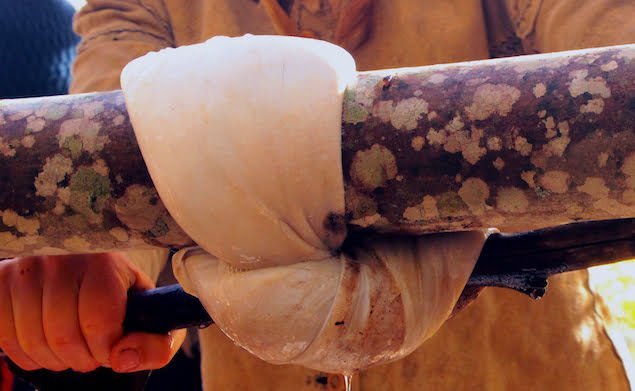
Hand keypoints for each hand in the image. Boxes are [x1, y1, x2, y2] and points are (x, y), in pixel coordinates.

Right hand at [0, 253, 184, 372]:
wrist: (87, 267)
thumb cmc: (120, 295)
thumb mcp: (149, 315)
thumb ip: (156, 344)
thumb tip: (123, 359)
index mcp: (105, 262)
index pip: (99, 319)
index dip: (105, 348)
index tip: (111, 349)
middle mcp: (62, 258)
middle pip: (63, 335)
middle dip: (81, 359)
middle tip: (90, 353)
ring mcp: (27, 268)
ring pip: (32, 339)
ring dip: (53, 360)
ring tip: (70, 348)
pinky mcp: (1, 280)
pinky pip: (5, 337)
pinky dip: (27, 354)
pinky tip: (45, 343)